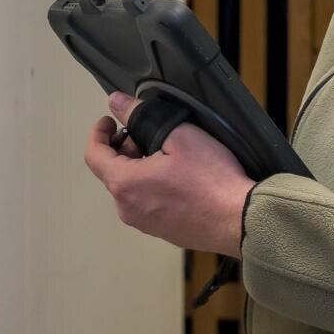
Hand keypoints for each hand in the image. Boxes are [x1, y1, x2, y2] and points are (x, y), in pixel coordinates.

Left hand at [83, 92, 255, 256]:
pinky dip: (152, 185)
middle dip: (125, 148)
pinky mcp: (162, 232)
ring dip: (139, 166)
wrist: (240, 219)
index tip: (111, 120)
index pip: (93, 155)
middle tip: (147, 133)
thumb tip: (117, 102)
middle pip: (113, 171)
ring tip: (167, 153)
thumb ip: (142, 116)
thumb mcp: (178, 134)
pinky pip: (146, 203)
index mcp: (125, 185)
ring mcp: (144, 224)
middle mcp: (127, 209)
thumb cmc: (211, 177)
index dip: (98, 133)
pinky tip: (178, 176)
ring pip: (130, 188)